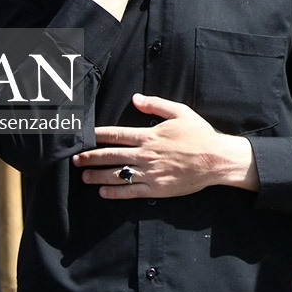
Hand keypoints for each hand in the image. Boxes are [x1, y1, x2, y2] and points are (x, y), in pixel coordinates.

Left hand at [74, 93, 257, 197]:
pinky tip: (103, 192)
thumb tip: (135, 99)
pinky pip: (130, 192)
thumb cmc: (200, 135)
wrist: (216, 160)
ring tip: (84, 177)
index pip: (116, 135)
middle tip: (75, 160)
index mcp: (150, 135)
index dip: (97, 136)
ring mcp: (150, 173)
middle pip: (110, 156)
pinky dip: (114, 192)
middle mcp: (146, 155)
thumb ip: (156, 104)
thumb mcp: (181, 112)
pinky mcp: (156, 189)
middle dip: (90, 157)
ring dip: (97, 176)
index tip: (84, 137)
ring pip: (116, 175)